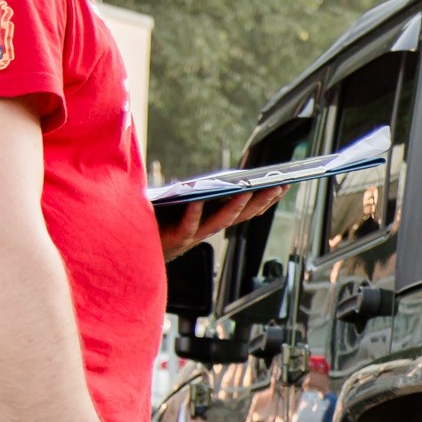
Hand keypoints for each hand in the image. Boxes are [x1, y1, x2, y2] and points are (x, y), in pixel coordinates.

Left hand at [158, 187, 282, 262]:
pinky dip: (193, 214)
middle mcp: (209, 229)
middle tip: (278, 185)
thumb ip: (201, 190)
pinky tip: (197, 199)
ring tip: (247, 190)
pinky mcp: (176, 239)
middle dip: (262, 200)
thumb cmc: (159, 220)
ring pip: (222, 222)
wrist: (138, 246)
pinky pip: (188, 225)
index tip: (283, 184)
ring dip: (236, 207)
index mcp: (213, 219)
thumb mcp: (184, 202)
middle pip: (242, 215)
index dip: (266, 199)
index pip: (247, 210)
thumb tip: (223, 175)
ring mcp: (194, 235)